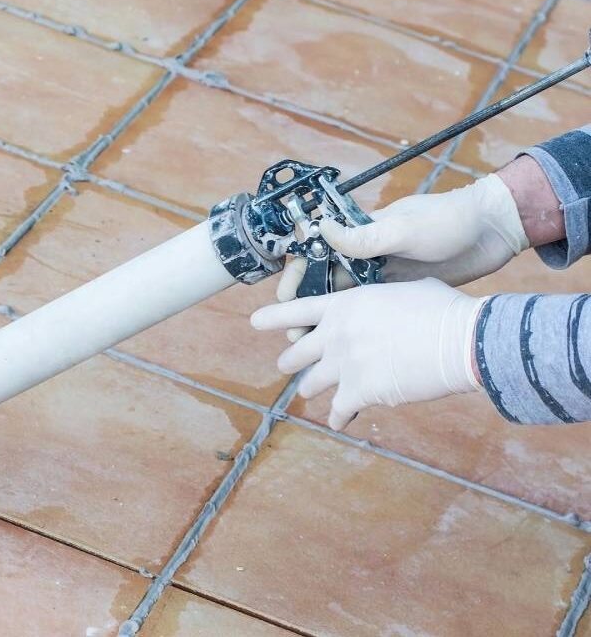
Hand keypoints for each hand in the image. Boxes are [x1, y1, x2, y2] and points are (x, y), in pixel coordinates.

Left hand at [251, 278, 483, 430]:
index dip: (273, 317)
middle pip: (297, 353)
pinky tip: (337, 422)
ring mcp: (343, 364)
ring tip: (310, 393)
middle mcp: (335, 334)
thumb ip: (382, 302)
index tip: (253, 322)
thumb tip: (388, 308)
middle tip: (287, 366)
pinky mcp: (357, 392)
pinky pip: (337, 411)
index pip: (297, 310)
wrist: (460, 340)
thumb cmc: (442, 311)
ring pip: (311, 383)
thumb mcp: (404, 291)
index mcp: (345, 305)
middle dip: (291, 362)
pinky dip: (337, 418)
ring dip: (312, 389)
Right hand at [276, 173, 527, 340]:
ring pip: (346, 304)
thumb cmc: (448, 221)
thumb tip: (321, 229)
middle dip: (306, 309)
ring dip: (329, 325)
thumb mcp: (405, 229)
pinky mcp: (400, 296)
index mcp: (360, 235)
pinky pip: (371, 315)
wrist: (492, 233)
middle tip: (295, 336)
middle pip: (326, 284)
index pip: (316, 253)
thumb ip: (365, 236)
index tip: (284, 298)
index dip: (296, 276)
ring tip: (316, 350)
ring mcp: (382, 277)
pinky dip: (358, 332)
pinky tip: (349, 351)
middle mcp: (365, 256)